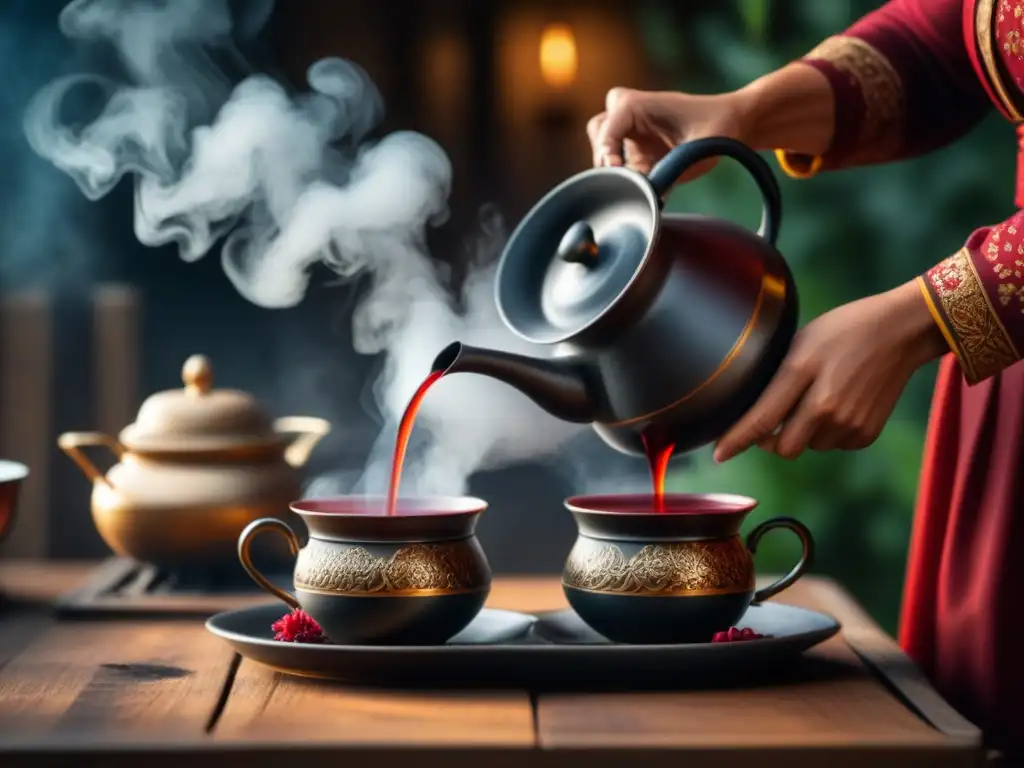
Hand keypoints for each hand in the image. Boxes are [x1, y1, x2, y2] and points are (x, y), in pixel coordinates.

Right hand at [586, 87, 750, 179]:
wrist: (731, 124)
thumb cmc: (718, 129)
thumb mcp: (699, 148)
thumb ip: (670, 169)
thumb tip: (647, 191)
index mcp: (636, 104)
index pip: (605, 128)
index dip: (607, 151)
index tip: (617, 170)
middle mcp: (627, 113)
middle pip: (597, 134)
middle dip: (608, 158)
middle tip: (628, 178)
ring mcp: (629, 130)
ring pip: (602, 148)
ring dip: (617, 169)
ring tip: (644, 181)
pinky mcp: (634, 147)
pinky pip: (618, 163)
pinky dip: (628, 176)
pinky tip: (650, 183)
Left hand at [713, 280, 949, 462]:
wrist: (902, 331)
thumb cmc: (845, 329)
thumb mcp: (801, 343)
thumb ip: (776, 380)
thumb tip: (753, 411)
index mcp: (802, 377)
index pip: (760, 420)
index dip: (736, 441)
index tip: (719, 455)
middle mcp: (826, 408)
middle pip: (784, 447)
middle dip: (772, 439)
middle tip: (775, 417)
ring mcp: (849, 424)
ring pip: (809, 447)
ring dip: (804, 433)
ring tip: (818, 397)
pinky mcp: (866, 434)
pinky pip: (833, 445)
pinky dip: (828, 432)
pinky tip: (839, 404)